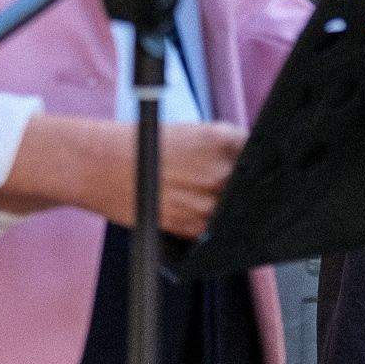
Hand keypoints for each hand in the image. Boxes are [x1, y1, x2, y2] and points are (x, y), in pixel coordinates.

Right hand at [0, 115, 246, 237]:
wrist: (100, 165)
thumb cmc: (145, 145)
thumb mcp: (195, 131)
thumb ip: (228, 146)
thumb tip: (254, 161)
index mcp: (222, 140)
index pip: (263, 155)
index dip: (264, 164)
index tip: (263, 168)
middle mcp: (217, 171)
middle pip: (254, 186)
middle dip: (248, 186)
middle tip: (231, 183)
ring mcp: (205, 201)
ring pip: (236, 212)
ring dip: (230, 208)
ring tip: (206, 195)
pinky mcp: (189, 226)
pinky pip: (214, 231)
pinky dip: (212, 225)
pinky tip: (196, 209)